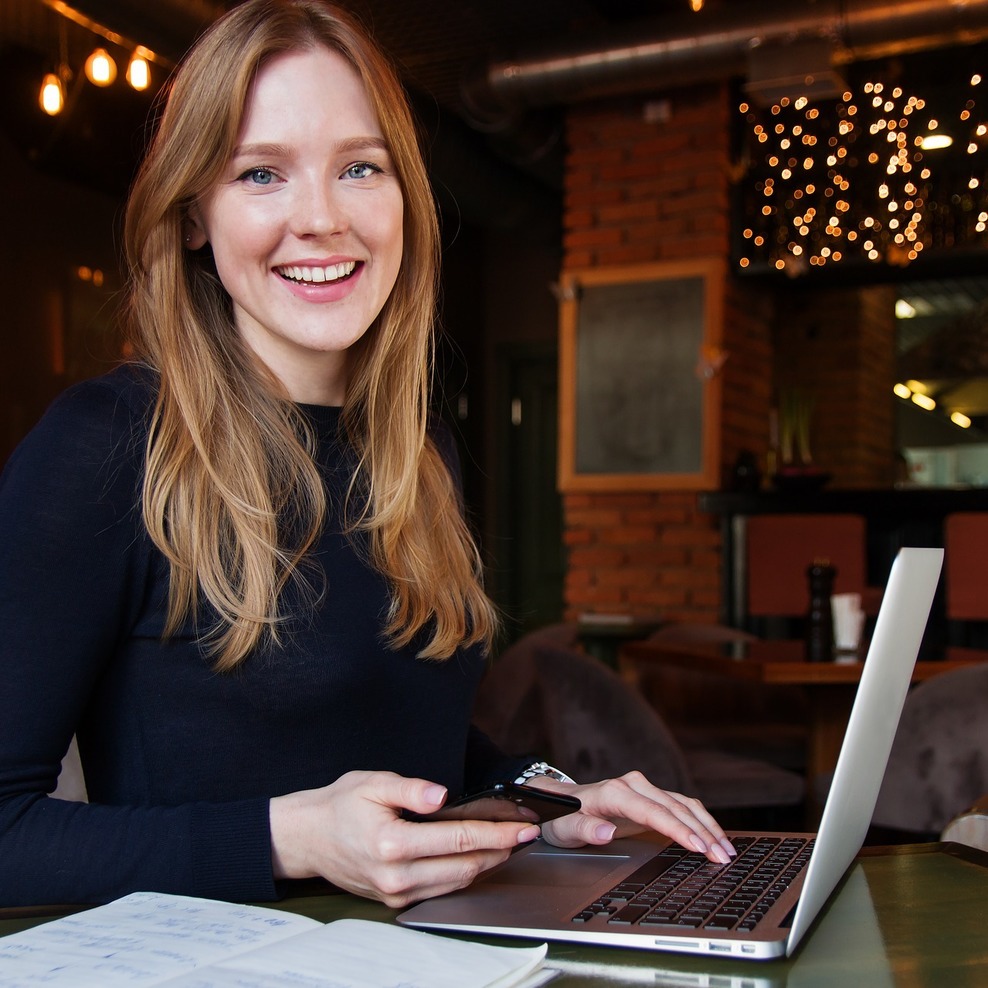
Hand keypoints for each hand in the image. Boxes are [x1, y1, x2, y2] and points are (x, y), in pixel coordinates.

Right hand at [269, 770, 540, 907]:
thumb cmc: (340, 805)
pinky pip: (441, 890)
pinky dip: (465, 875)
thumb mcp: (373, 783)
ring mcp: (396, 893)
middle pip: (465, 866)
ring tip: (509, 844)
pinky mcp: (395, 900)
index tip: (522, 826)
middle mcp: (396, 875)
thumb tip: (440, 794)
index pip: (459, 839)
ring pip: (457, 883)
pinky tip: (479, 858)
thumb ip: (409, 788)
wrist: (308, 837)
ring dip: (488, 864)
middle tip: (526, 833)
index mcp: (392, 843)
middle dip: (501, 850)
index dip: (496, 832)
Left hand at [532, 771, 736, 864]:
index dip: (678, 830)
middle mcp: (633, 785)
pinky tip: (714, 836)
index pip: (654, 812)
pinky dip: (701, 820)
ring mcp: (644, 789)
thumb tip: (607, 831)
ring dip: (707, 826)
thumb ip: (585, 829)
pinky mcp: (651, 797)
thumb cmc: (562, 816)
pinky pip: (682, 806)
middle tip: (723, 857)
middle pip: (675, 808)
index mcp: (615, 792)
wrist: (561, 803)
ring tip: (726, 849)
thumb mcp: (565, 827)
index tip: (699, 846)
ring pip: (684, 805)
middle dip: (702, 833)